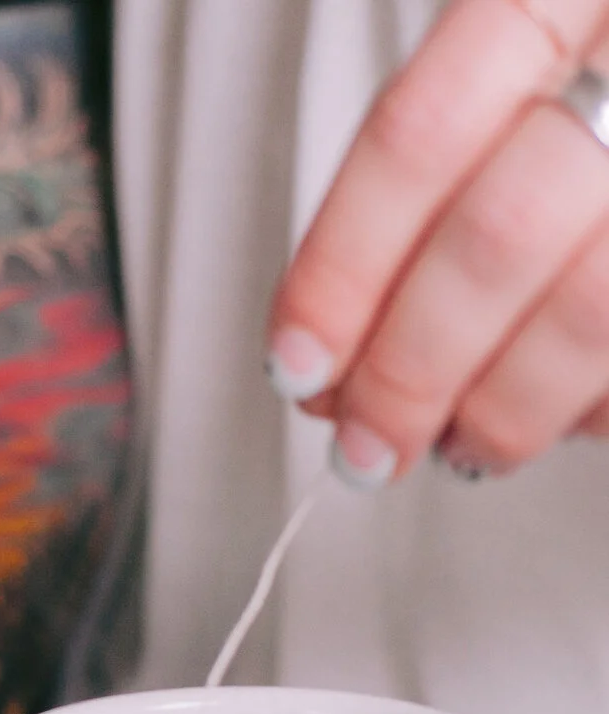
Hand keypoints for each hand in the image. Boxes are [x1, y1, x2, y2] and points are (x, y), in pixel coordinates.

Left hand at [267, 0, 608, 481]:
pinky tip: (555, 419)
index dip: (343, 264)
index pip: (418, 134)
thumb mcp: (494, 105)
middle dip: (413, 366)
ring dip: (502, 407)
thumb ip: (413, 206)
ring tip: (457, 445)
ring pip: (591, 307)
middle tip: (367, 446)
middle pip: (500, 234)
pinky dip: (589, 408)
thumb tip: (321, 359)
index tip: (295, 364)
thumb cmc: (576, 112)